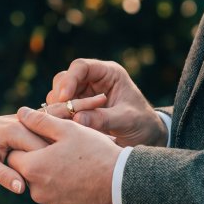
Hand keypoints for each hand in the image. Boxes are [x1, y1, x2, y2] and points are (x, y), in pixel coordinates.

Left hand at [8, 107, 122, 203]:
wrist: (123, 182)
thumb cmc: (94, 151)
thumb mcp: (68, 129)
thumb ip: (40, 121)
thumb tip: (20, 112)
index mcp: (33, 168)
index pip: (13, 156)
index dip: (25, 146)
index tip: (40, 140)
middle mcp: (38, 192)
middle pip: (28, 173)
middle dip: (39, 162)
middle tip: (60, 150)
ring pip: (44, 187)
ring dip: (53, 177)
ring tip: (74, 164)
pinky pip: (60, 200)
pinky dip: (66, 190)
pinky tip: (82, 179)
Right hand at [46, 58, 166, 147]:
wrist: (146, 137)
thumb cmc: (142, 123)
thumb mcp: (127, 120)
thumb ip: (104, 118)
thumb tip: (77, 118)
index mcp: (109, 73)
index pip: (82, 67)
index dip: (70, 79)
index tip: (64, 98)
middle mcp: (94, 80)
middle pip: (65, 78)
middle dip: (60, 95)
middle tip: (60, 114)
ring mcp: (84, 94)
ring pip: (59, 94)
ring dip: (58, 107)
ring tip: (64, 123)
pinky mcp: (79, 108)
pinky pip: (61, 109)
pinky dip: (59, 117)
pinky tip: (63, 127)